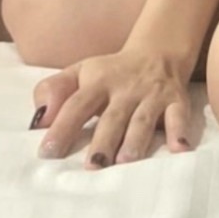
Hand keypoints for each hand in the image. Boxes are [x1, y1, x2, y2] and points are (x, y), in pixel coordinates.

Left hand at [30, 48, 193, 167]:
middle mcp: (125, 88)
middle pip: (112, 116)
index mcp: (98, 81)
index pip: (77, 104)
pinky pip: (179, 116)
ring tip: (126, 162)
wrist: (158, 51)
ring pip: (143, 119)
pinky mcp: (176, 100)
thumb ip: (54, 90)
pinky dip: (179, 132)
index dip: (62, 126)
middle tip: (92, 166)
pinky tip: (179, 150)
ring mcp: (152, 95)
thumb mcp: (80, 73)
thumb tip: (38, 119)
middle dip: (103, 140)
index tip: (48, 152)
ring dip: (135, 140)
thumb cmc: (110, 72)